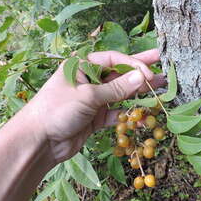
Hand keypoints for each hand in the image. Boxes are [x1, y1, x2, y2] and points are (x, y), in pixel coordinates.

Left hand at [18, 49, 164, 164]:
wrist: (38, 141)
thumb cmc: (57, 109)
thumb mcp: (88, 96)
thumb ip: (117, 88)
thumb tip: (143, 78)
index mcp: (82, 65)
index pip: (114, 59)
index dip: (134, 65)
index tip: (150, 73)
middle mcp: (89, 79)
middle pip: (119, 73)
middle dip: (140, 70)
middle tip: (162, 62)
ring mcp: (92, 99)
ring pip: (120, 93)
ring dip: (138, 92)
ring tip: (161, 88)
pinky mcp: (95, 117)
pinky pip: (116, 112)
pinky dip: (128, 114)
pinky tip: (143, 115)